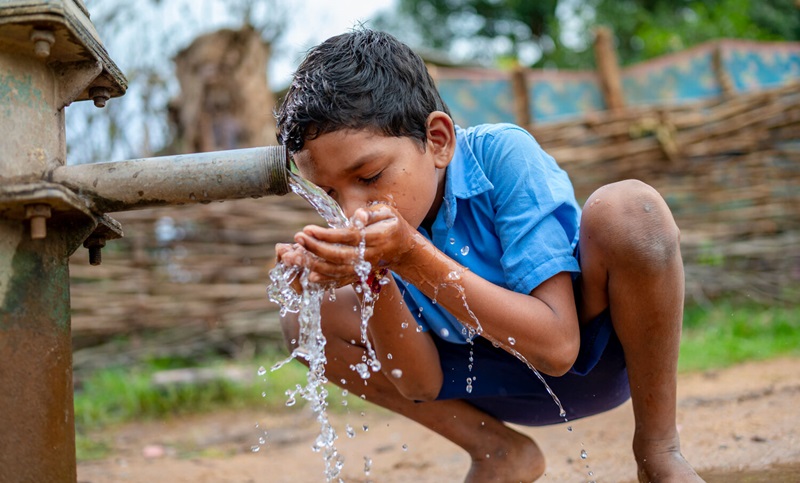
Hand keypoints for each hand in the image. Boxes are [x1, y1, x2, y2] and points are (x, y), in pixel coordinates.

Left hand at [292, 204, 418, 285]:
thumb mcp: (388, 212)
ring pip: (337, 271)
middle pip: (339, 257)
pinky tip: (309, 277)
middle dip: (315, 249)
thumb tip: (357, 216)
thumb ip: (372, 214)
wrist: (405, 250)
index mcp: (376, 238)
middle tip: (297, 238)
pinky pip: (342, 281)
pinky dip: (326, 281)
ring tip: (294, 257)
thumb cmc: (393, 225)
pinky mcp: (360, 275)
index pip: (348, 237)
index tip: (307, 228)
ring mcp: (364, 268)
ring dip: (314, 265)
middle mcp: (370, 256)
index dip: (327, 235)